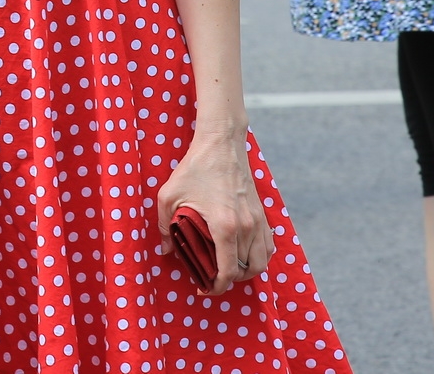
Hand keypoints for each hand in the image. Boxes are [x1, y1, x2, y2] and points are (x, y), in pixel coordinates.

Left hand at [156, 130, 274, 295]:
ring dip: (246, 271)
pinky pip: (269, 246)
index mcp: (225, 226)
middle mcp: (247, 227)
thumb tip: (165, 251)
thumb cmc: (194, 167)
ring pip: (262, 261)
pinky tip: (244, 254)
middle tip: (212, 278)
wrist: (222, 142)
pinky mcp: (263, 213)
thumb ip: (164, 226)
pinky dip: (259, 256)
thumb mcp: (169, 195)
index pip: (227, 271)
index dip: (216, 286)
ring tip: (228, 270)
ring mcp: (258, 220)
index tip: (204, 289)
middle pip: (247, 270)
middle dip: (229, 280)